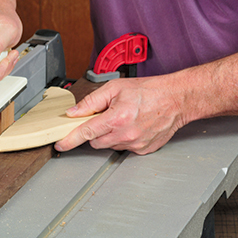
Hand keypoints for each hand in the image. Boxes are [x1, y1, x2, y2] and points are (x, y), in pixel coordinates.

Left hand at [54, 76, 186, 154]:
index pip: (85, 133)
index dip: (70, 140)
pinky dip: (123, 139)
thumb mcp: (115, 88)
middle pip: (95, 142)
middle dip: (94, 132)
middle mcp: (126, 134)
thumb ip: (91, 101)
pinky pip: (124, 148)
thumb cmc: (149, 91)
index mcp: (116, 118)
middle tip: (105, 117)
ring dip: (109, 135)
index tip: (60, 145)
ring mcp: (135, 144)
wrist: (176, 99)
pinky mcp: (143, 150)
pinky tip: (132, 126)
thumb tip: (74, 112)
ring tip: (123, 119)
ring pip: (110, 146)